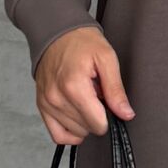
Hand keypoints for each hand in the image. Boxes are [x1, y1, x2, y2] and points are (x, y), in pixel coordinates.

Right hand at [34, 26, 134, 144]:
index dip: (109, 116)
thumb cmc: (82, 43)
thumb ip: (116, 89)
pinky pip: (57, 135)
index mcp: (74, 86)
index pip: (98, 123)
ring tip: (86, 99)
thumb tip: (125, 114)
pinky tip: (78, 118)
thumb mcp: (107, 59)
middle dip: (97, 116)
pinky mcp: (42, 106)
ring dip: (85, 121)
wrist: (57, 32)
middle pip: (87, 129)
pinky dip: (70, 132)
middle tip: (97, 95)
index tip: (108, 101)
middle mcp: (56, 98)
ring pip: (75, 132)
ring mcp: (47, 103)